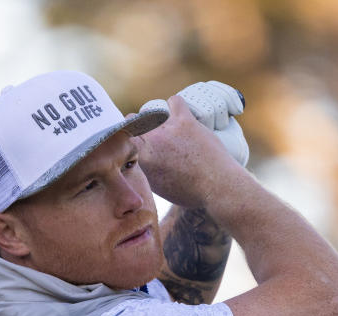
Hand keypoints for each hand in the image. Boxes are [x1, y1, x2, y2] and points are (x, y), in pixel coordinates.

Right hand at [133, 94, 248, 210]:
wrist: (217, 186)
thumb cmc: (189, 191)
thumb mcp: (157, 184)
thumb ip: (144, 166)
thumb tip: (137, 155)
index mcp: (142, 158)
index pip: (121, 135)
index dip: (123, 134)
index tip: (129, 136)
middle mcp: (151, 141)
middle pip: (133, 120)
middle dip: (138, 125)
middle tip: (150, 134)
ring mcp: (168, 129)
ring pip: (152, 110)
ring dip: (156, 117)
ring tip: (167, 128)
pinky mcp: (186, 121)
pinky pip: (174, 101)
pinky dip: (174, 105)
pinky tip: (178, 114)